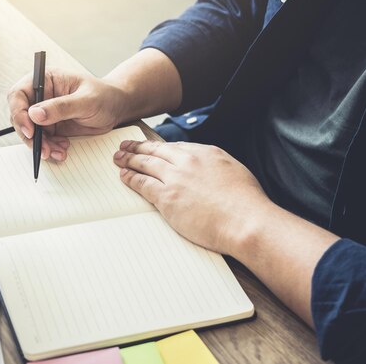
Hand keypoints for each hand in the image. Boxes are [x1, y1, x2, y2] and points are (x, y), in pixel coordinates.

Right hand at [8, 68, 126, 160]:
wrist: (116, 109)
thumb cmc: (104, 96)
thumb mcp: (86, 100)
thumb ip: (61, 107)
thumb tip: (35, 114)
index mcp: (46, 80)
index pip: (19, 94)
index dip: (19, 113)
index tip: (30, 130)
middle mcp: (41, 96)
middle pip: (20, 116)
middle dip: (30, 135)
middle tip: (43, 148)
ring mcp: (45, 113)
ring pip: (30, 132)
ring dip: (41, 145)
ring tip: (58, 151)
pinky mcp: (51, 127)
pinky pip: (42, 141)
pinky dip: (49, 149)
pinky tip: (62, 150)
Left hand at [113, 140, 269, 254]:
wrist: (246, 220)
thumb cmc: (247, 203)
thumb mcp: (234, 171)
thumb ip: (215, 167)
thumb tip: (207, 171)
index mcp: (206, 153)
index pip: (175, 146)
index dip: (158, 146)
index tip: (150, 146)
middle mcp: (188, 161)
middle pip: (156, 150)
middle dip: (138, 147)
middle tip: (125, 146)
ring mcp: (176, 178)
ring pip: (145, 164)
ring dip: (129, 159)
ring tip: (118, 158)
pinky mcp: (167, 197)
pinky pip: (142, 184)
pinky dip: (130, 178)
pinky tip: (124, 176)